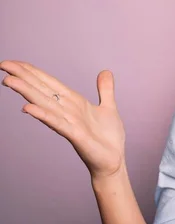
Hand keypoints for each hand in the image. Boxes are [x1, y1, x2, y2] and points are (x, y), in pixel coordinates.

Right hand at [1, 60, 125, 179]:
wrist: (113, 161)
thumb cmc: (108, 138)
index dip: (33, 72)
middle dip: (23, 77)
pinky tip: (27, 108)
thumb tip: (105, 71)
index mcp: (74, 102)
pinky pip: (57, 124)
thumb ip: (105, 90)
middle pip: (41, 90)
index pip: (49, 83)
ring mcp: (69, 123)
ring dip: (27, 92)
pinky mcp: (75, 136)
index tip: (13, 62)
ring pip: (44, 104)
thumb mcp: (108, 107)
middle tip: (2, 64)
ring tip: (9, 80)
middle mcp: (67, 111)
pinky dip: (43, 115)